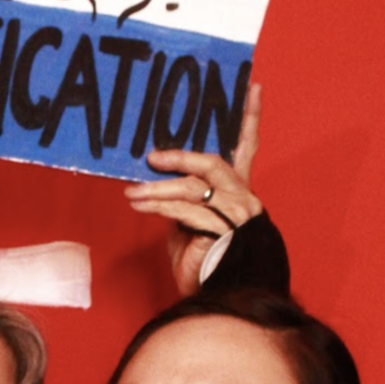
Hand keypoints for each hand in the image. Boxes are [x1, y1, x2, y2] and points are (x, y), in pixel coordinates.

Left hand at [124, 80, 263, 292]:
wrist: (218, 297)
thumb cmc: (203, 262)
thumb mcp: (189, 224)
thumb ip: (183, 200)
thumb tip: (157, 182)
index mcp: (239, 191)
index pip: (247, 146)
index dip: (249, 117)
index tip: (252, 86)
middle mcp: (243, 197)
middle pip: (213, 163)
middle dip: (181, 157)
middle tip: (152, 157)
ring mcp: (235, 214)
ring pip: (194, 188)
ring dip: (159, 188)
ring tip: (132, 192)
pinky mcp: (221, 232)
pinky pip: (185, 211)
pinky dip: (159, 206)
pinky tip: (140, 204)